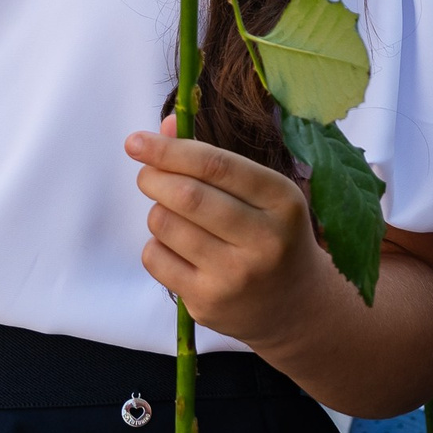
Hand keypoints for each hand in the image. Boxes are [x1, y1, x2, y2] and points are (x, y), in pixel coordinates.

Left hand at [126, 117, 331, 350]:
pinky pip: (155, 258)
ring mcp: (236, 276)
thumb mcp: (260, 194)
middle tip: (146, 175)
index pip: (216, 166)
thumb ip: (214, 159)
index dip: (170, 150)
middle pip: (187, 195)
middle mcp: (264, 240)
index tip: (136, 141)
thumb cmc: (271, 236)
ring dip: (157, 212)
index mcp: (281, 200)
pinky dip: (155, 244)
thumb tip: (165, 126)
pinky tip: (177, 249)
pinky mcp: (209, 303)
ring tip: (174, 216)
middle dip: (153, 177)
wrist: (296, 306)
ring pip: (165, 225)